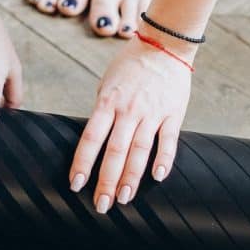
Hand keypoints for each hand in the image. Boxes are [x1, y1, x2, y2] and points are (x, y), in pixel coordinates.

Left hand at [69, 35, 192, 213]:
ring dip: (131, 178)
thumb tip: (95, 140)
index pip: (91, 138)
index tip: (76, 184)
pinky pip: (168, 141)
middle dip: (106, 181)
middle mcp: (128, 110)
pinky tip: (158, 178)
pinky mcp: (173, 114)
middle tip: (101, 205)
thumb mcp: (107, 84)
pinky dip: (164, 160)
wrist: (164, 44)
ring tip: (124, 199)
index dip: (83, 163)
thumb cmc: (131, 65)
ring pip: (140, 151)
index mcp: (107, 102)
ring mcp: (152, 113)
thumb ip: (102, 111)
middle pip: (115, 152)